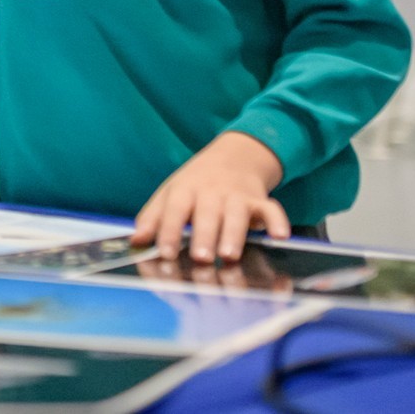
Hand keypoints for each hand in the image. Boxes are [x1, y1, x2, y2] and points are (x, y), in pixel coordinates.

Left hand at [132, 131, 288, 263]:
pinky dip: (277, 221)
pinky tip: (280, 236)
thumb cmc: (196, 184)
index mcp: (185, 190)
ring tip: (228, 254)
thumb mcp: (170, 194)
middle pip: (207, 213)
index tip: (165, 252)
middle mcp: (212, 192)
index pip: (175, 209)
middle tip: (200, 257)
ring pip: (237, 213)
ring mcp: (237, 195)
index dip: (169, 230)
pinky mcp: (260, 200)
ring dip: (234, 234)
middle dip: (203, 235)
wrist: (232, 156)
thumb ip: (153, 218)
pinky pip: (272, 209)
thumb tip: (135, 240)